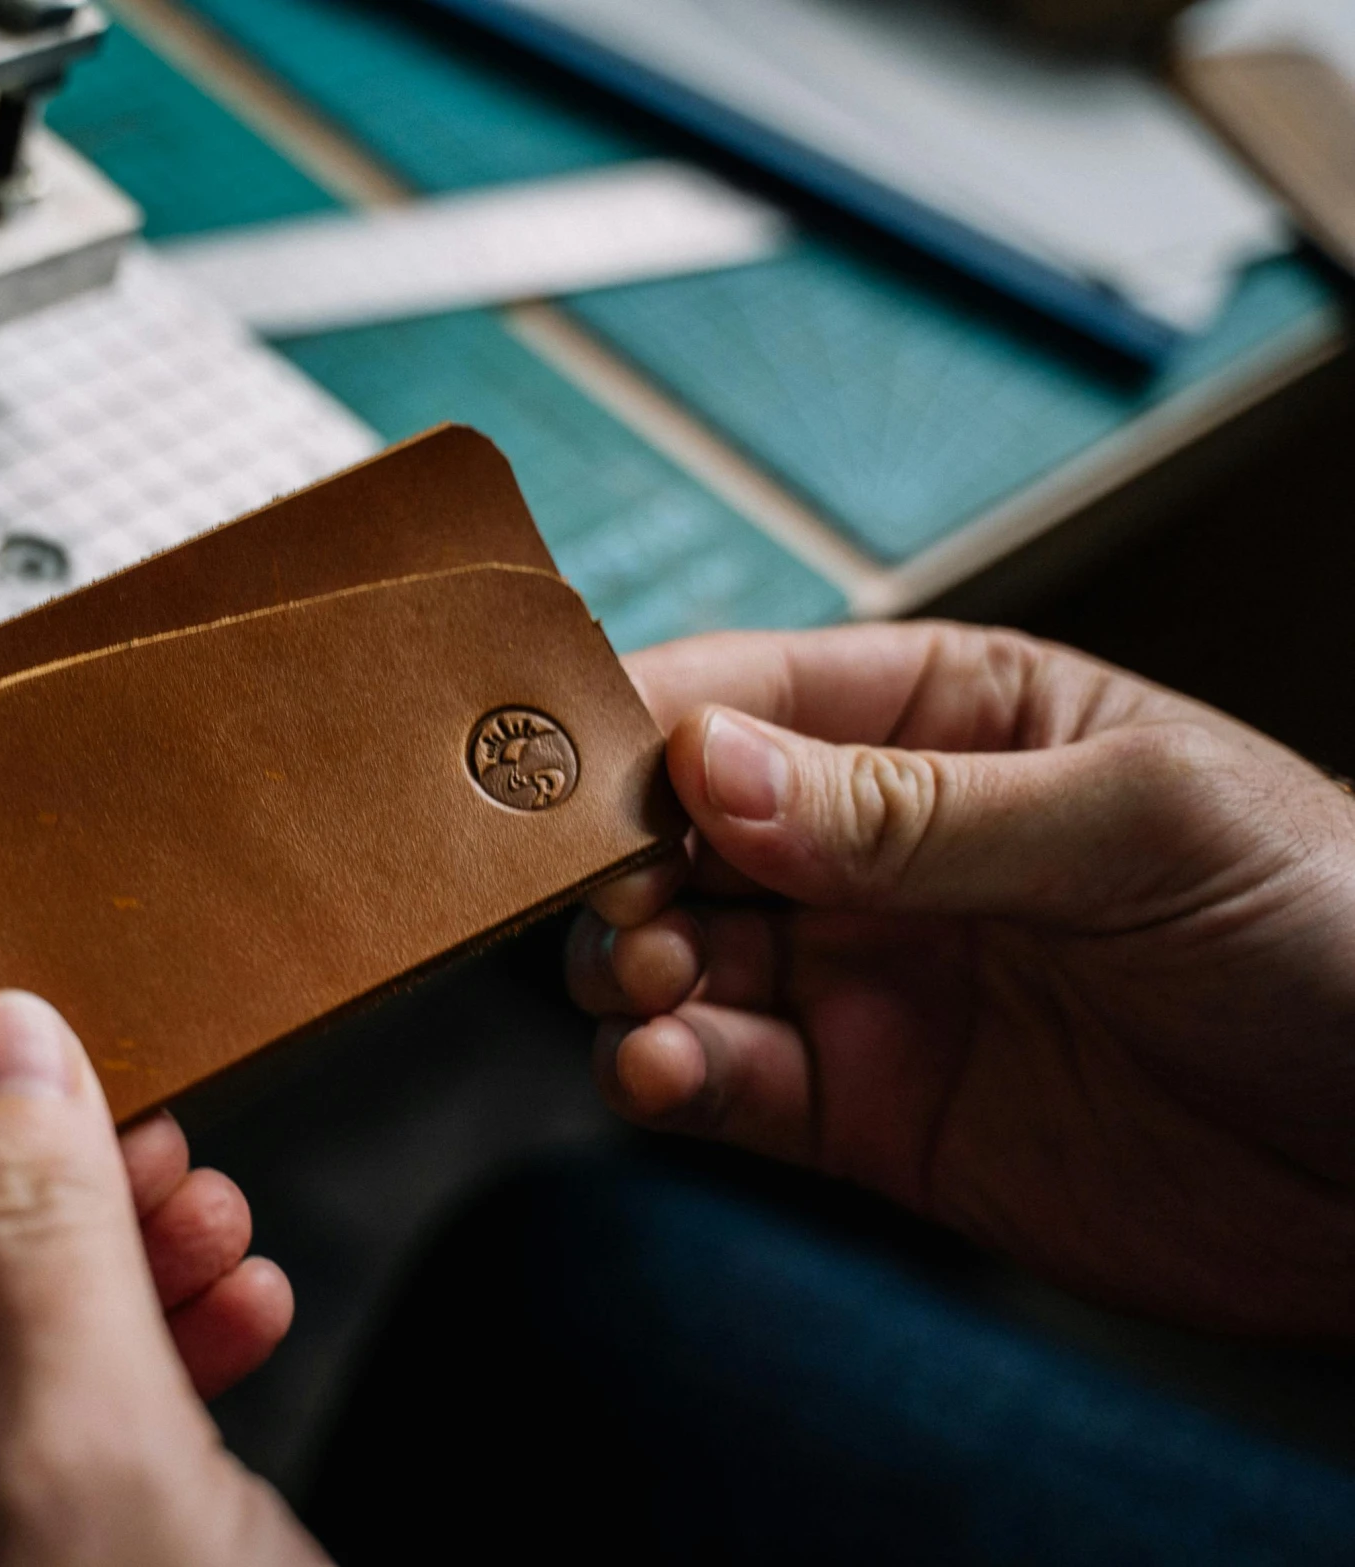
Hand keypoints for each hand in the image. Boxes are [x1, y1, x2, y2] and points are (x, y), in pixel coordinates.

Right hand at [567, 623, 1354, 1337]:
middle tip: (611, 897)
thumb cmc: (1335, 935)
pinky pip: (721, 1081)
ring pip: (667, 955)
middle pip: (672, 829)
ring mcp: (862, 977)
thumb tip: (709, 768)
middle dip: (609, 857)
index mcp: (947, 720)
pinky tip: (668, 1071)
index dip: (634, 723)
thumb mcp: (1141, 831)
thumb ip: (917, 811)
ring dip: (622, 966)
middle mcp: (879, 845)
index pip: (745, 693)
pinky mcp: (861, 1110)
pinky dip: (664, 1074)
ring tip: (651, 984)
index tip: (549, 765)